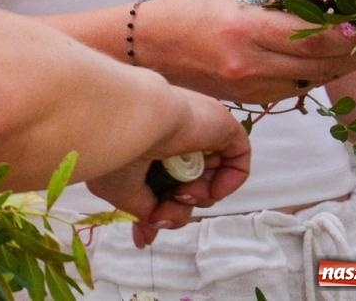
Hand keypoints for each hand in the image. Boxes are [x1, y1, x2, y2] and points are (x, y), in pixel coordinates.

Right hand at [84, 84, 250, 247]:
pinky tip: (209, 190)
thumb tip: (147, 235)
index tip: (148, 225)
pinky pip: (237, 161)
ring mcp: (199, 130)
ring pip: (209, 176)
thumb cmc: (118, 150)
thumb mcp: (121, 190)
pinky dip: (228, 182)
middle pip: (186, 182)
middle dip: (175, 208)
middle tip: (161, 215)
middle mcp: (172, 133)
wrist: (132, 120)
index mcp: (146, 139)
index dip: (157, 207)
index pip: (160, 179)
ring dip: (195, 197)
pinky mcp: (223, 127)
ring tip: (180, 194)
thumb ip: (141, 212)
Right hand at [135, 0, 355, 103]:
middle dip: (355, 52)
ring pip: (311, 81)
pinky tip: (323, 61)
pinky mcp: (247, 101)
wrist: (143, 48)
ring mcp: (248, 87)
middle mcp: (249, 64)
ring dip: (339, 66)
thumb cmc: (181, 10)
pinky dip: (313, 75)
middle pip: (321, 65)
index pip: (313, 38)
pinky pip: (292, 90)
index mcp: (244, 30)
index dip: (350, 34)